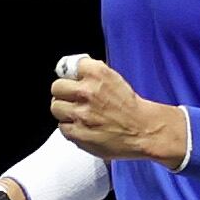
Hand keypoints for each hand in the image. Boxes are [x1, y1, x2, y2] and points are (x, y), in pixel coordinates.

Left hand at [52, 55, 182, 163]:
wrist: (143, 131)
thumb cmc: (130, 107)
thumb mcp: (113, 79)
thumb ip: (92, 74)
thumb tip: (71, 71)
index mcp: (97, 74)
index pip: (68, 66)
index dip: (71, 76)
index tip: (74, 80)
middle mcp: (87, 91)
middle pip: (57, 87)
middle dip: (64, 93)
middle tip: (74, 100)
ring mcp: (81, 113)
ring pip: (55, 107)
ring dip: (64, 111)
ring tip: (78, 115)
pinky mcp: (78, 133)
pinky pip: (62, 127)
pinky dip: (70, 128)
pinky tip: (83, 127)